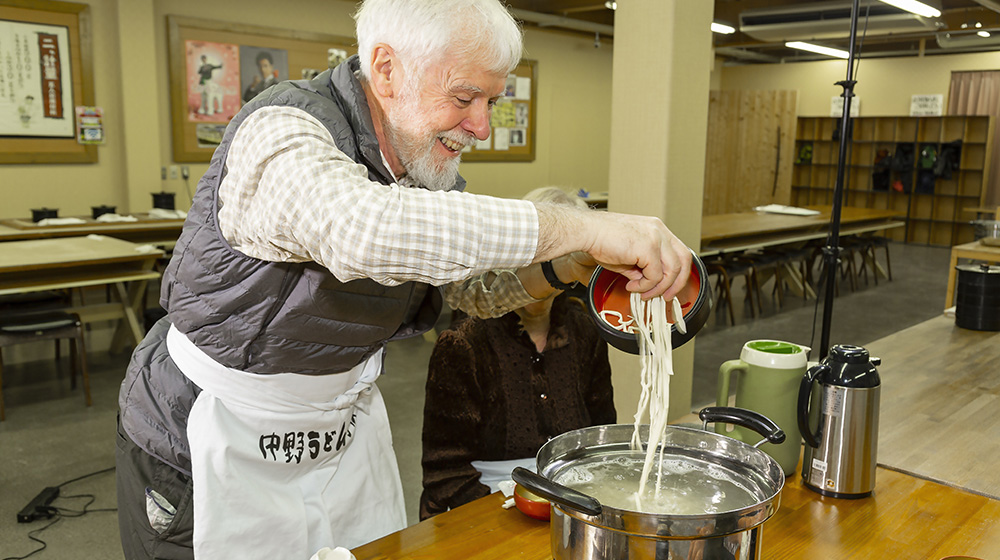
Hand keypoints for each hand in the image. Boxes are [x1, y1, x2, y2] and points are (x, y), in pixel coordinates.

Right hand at [533, 203, 691, 300]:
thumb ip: (641, 268)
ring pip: (671, 271)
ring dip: (657, 288)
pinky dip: (644, 286)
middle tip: (664, 297)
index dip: (678, 274)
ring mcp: (656, 237)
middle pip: (684, 261)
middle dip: (676, 284)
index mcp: (657, 229)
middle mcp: (660, 230)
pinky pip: (655, 275)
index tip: (668, 288)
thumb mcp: (628, 256)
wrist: (586, 232)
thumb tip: (646, 283)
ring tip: (641, 292)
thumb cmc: (601, 240)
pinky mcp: (648, 247)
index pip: (680, 252)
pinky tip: (631, 285)